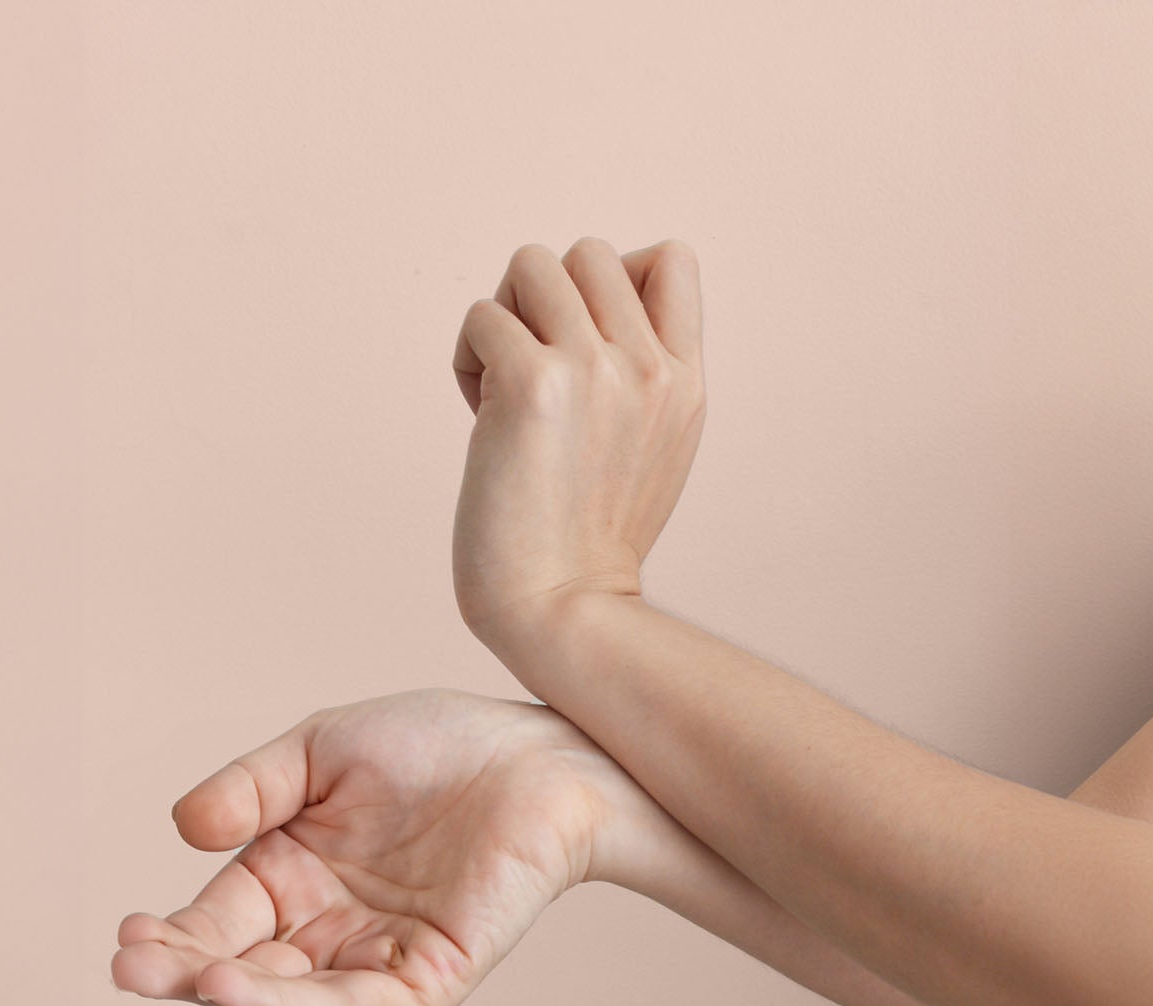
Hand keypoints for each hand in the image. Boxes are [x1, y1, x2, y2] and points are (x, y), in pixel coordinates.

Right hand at [111, 689, 656, 1005]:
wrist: (540, 752)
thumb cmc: (436, 744)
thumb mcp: (321, 751)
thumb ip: (251, 789)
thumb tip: (183, 831)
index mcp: (288, 875)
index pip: (214, 921)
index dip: (169, 937)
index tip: (126, 939)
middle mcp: (323, 927)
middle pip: (237, 968)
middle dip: (182, 974)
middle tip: (128, 970)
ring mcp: (373, 958)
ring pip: (288, 997)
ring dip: (234, 995)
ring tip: (187, 981)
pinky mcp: (426, 978)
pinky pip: (353, 1001)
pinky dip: (298, 1003)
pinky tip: (244, 988)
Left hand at [449, 237, 706, 640]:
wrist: (559, 606)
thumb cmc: (585, 538)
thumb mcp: (652, 445)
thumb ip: (639, 374)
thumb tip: (584, 305)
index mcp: (686, 379)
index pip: (670, 258)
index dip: (612, 281)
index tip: (582, 347)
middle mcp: (649, 366)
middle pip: (585, 253)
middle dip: (542, 301)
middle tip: (530, 374)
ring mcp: (595, 370)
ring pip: (531, 264)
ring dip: (502, 318)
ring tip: (501, 387)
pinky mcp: (532, 384)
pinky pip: (482, 316)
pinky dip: (467, 358)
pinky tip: (479, 417)